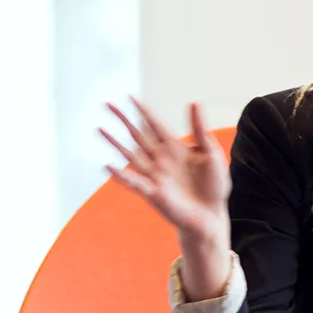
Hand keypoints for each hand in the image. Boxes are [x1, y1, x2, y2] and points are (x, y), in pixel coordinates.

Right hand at [100, 98, 231, 267]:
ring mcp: (155, 176)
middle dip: (122, 120)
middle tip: (107, 104)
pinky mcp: (153, 193)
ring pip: (130, 155)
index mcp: (175, 148)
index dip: (143, 111)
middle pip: (138, 135)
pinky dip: (121, 175)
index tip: (130, 97)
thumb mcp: (211, 152)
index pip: (155, 124)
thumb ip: (200, 129)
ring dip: (114, 142)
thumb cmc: (213, 186)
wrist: (211, 215)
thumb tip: (195, 102)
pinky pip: (134, 182)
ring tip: (99, 129)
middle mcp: (161, 159)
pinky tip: (107, 166)